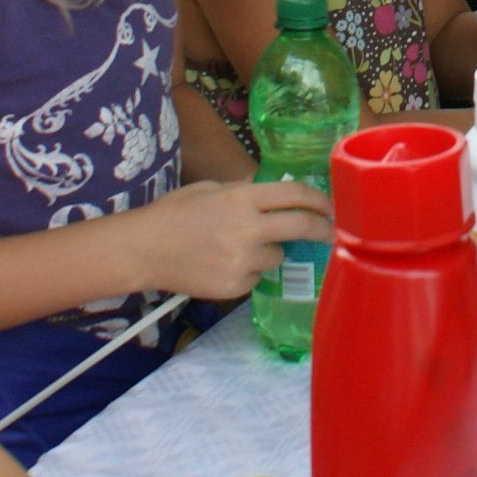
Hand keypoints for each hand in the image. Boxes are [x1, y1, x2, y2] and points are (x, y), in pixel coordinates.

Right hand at [134, 178, 331, 301]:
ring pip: (277, 257)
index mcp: (242, 199)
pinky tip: (224, 264)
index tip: (332, 205)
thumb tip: (276, 193)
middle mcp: (248, 229)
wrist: (144, 250)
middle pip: (301, 226)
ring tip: (241, 247)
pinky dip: (249, 272)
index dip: (318, 198)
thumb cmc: (174, 213)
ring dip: (271, 251)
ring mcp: (242, 261)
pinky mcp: (235, 286)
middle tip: (332, 231)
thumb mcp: (211, 189)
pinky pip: (256, 278)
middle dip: (323, 228)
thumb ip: (245, 191)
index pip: (294, 194)